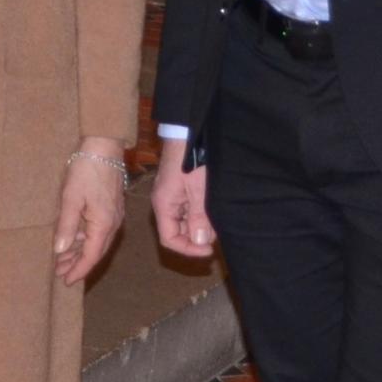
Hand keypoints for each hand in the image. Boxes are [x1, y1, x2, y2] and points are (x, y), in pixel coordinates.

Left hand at [54, 136, 127, 285]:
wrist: (103, 147)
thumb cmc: (87, 170)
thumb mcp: (71, 198)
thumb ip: (66, 226)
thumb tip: (60, 250)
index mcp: (104, 225)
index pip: (91, 256)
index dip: (78, 270)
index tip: (66, 281)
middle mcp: (112, 224)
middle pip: (95, 252)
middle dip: (77, 264)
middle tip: (59, 273)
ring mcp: (113, 215)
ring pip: (96, 242)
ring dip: (80, 251)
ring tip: (62, 259)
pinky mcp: (110, 207)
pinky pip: (97, 230)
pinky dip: (84, 239)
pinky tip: (73, 239)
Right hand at [150, 144, 214, 258]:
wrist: (188, 133)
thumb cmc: (192, 159)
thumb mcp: (199, 191)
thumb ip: (198, 217)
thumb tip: (199, 241)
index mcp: (164, 205)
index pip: (169, 239)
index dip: (188, 249)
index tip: (209, 249)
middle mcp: (165, 203)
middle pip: (177, 232)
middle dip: (197, 236)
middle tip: (217, 231)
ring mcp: (172, 196)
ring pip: (185, 221)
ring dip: (201, 225)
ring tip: (217, 218)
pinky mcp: (181, 189)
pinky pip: (188, 209)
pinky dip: (201, 214)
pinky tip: (212, 208)